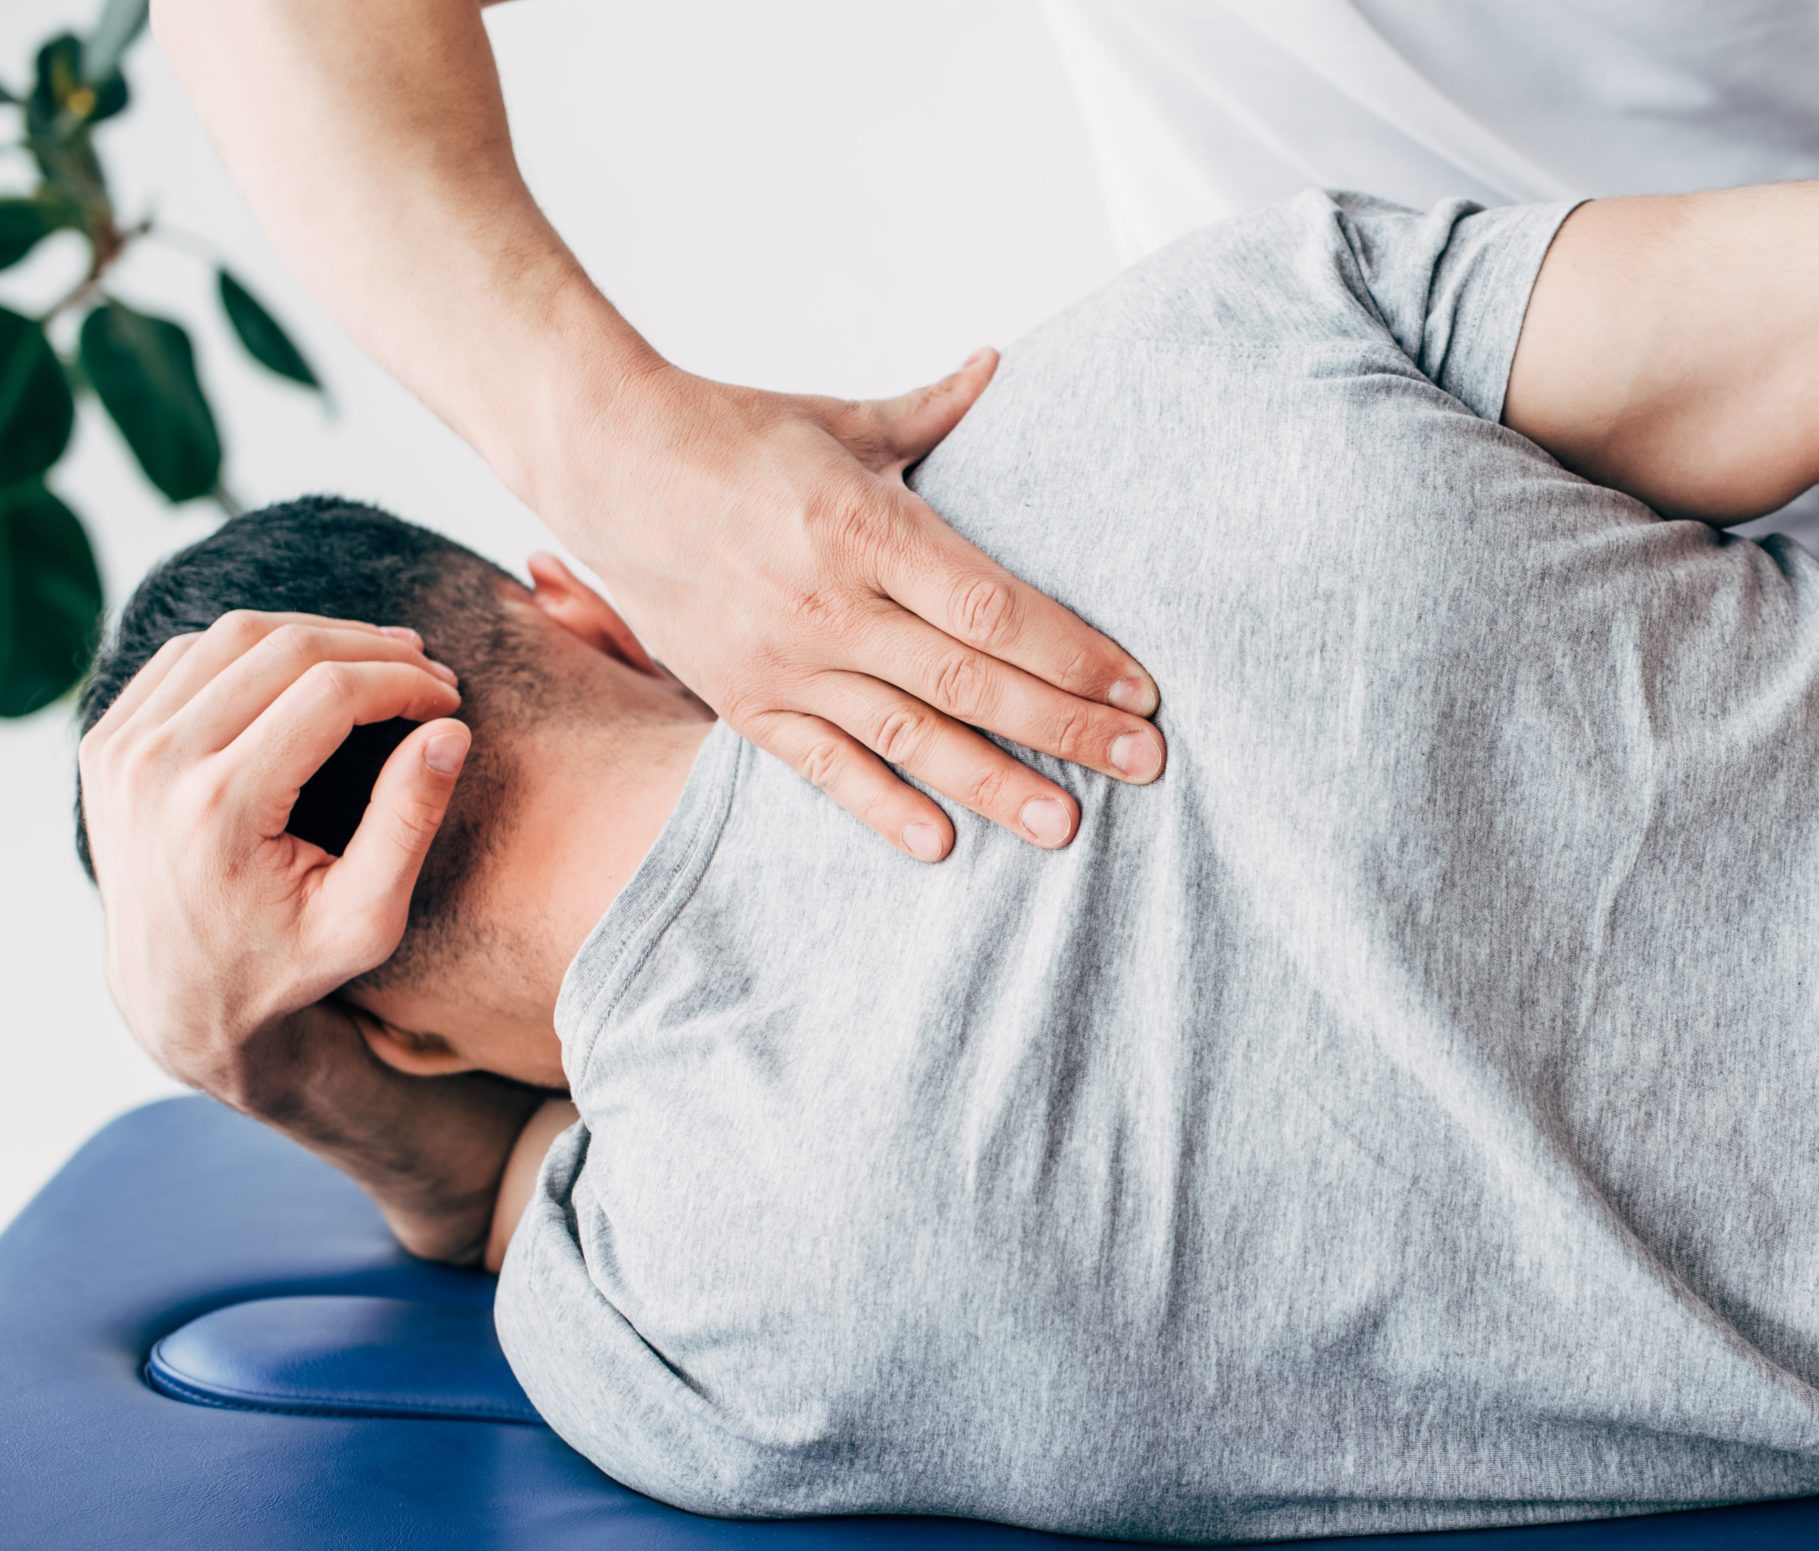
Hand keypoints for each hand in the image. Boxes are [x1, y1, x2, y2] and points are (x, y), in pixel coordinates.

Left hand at [79, 611, 468, 1100]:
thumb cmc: (283, 965)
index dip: (404, 683)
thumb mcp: (366, 919)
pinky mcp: (106, 740)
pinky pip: (186, 655)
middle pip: (283, 649)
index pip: (329, 692)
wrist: (175, 996)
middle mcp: (156, 766)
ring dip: (318, 635)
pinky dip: (254, 648)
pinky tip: (305, 672)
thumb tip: (450, 731)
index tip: (449, 701)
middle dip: (373, 649)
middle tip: (429, 672)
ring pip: (233, 635)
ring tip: (379, 661)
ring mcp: (120, 748)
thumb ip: (409, 822)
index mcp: (220, 808)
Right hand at [541, 351, 1164, 860]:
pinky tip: (942, 844)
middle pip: (972, 683)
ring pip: (910, 739)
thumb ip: (934, 410)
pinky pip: (824, 768)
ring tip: (1066, 825)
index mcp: (865, 527)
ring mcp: (785, 660)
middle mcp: (830, 604)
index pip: (994, 609)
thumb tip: (1001, 364)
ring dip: (995, 785)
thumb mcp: (842, 417)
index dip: (1076, 654)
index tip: (1142, 687)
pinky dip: (882, 809)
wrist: (600, 460)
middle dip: (1068, 728)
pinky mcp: (745, 700)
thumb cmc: (733, 432)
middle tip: (1145, 763)